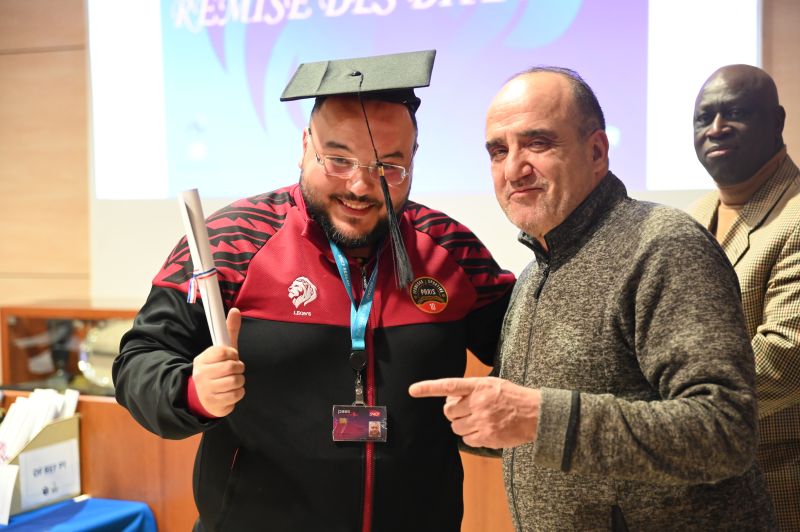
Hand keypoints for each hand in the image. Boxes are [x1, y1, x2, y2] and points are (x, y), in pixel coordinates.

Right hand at [192, 308, 244, 416]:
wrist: (201, 396)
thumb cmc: (215, 369)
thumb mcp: (220, 351)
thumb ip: (228, 331)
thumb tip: (235, 310)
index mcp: (202, 360)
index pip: (224, 351)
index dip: (232, 354)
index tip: (230, 356)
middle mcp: (202, 374)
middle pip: (232, 367)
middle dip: (238, 368)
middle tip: (233, 369)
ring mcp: (207, 390)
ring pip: (236, 381)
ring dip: (239, 381)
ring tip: (231, 380)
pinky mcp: (214, 404)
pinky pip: (237, 395)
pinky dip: (238, 392)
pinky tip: (230, 391)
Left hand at [409, 376, 540, 447]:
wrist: (536, 414)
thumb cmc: (513, 397)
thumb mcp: (492, 384)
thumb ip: (471, 388)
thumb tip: (450, 397)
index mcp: (479, 386)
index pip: (449, 385)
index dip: (429, 388)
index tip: (412, 390)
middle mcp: (479, 403)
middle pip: (449, 411)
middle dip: (453, 412)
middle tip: (466, 410)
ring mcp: (483, 421)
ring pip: (455, 427)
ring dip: (461, 425)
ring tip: (476, 420)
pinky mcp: (487, 437)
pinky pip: (466, 440)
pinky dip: (471, 436)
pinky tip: (483, 430)